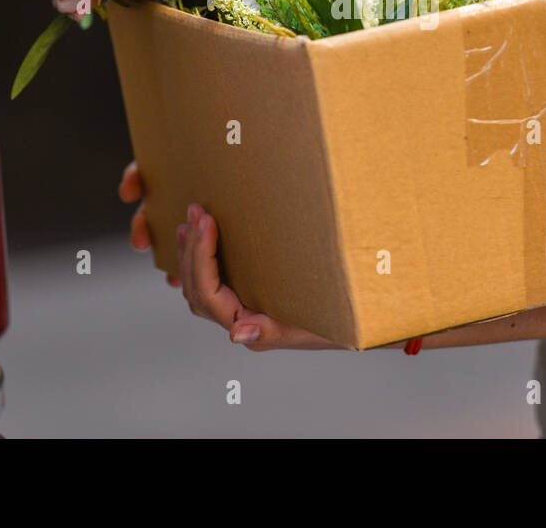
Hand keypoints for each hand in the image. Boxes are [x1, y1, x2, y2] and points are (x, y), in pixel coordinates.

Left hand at [119, 161, 339, 349]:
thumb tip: (235, 334)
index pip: (208, 293)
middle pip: (197, 288)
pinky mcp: (247, 298)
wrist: (357, 323)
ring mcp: (239, 310)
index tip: (208, 221)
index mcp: (247, 326)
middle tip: (196, 211)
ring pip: (199, 285)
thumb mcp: (306, 325)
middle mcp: (238, 320)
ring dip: (191, 252)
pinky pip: (211, 284)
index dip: (201, 256)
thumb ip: (270, 329)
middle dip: (192, 248)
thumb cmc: (335, 325)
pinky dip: (198, 262)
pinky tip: (194, 243)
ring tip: (189, 222)